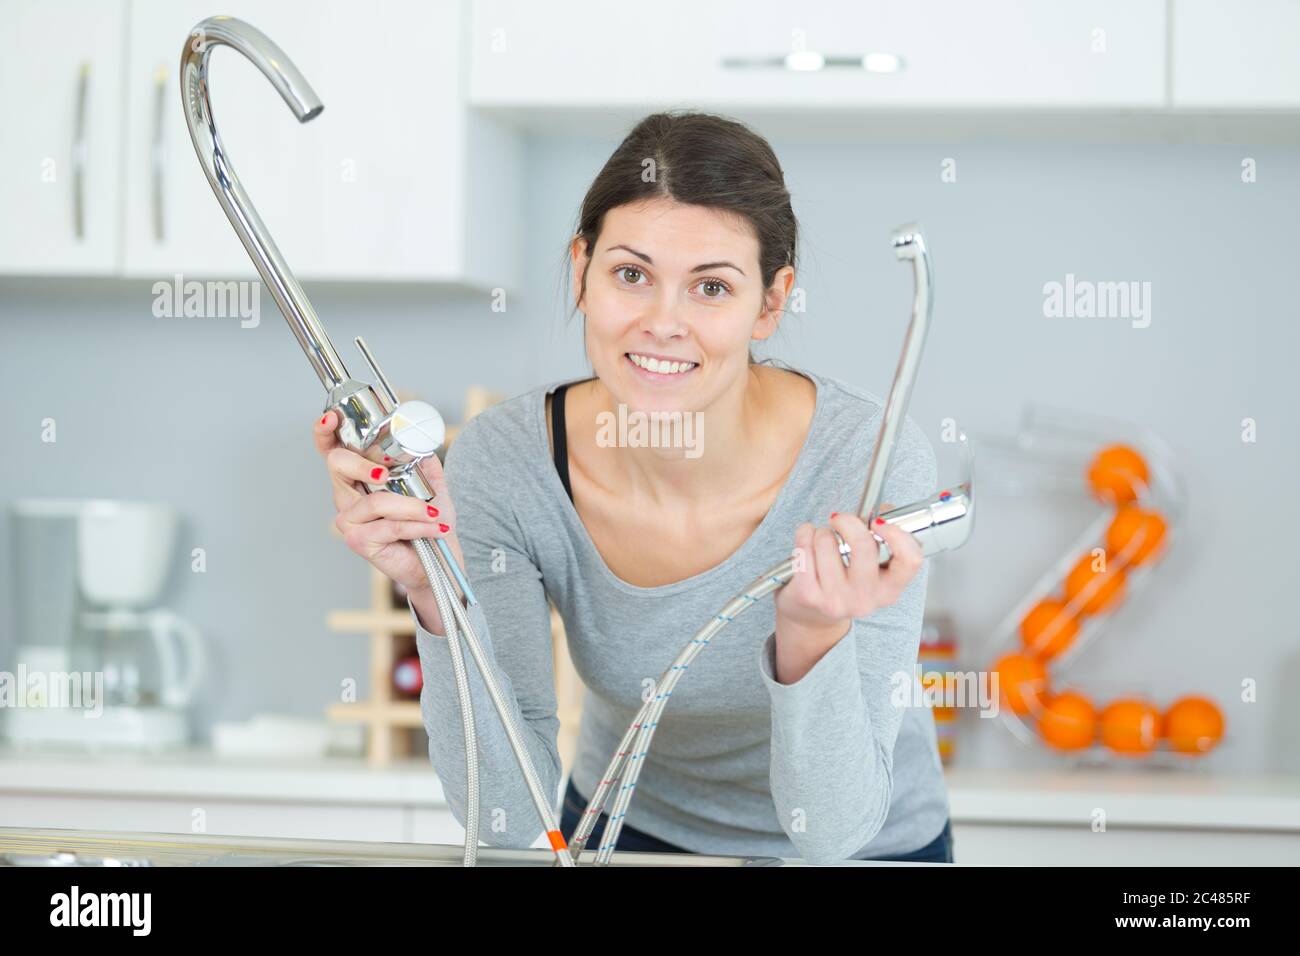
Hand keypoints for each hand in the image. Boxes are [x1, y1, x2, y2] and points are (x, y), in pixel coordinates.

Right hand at [314, 410, 463, 633]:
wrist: (438, 561)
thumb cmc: (429, 522)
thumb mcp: (432, 485)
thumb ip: (424, 463)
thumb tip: (421, 441)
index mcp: (358, 478)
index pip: (331, 451)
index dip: (324, 432)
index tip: (331, 418)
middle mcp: (347, 497)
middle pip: (338, 466)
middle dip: (363, 465)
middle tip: (386, 473)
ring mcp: (349, 520)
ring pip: (375, 501)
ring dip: (412, 507)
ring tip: (434, 514)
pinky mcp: (359, 541)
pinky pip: (389, 525)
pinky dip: (417, 525)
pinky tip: (435, 528)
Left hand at [772, 505, 923, 682]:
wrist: (813, 616)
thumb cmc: (846, 581)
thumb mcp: (873, 567)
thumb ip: (884, 537)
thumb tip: (884, 511)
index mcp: (890, 589)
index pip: (910, 560)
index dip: (898, 535)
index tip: (879, 522)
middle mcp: (866, 598)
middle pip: (863, 545)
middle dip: (847, 522)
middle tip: (840, 520)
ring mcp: (836, 600)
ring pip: (827, 542)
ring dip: (821, 531)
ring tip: (823, 539)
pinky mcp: (809, 596)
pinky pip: (804, 550)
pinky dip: (804, 536)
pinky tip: (807, 541)